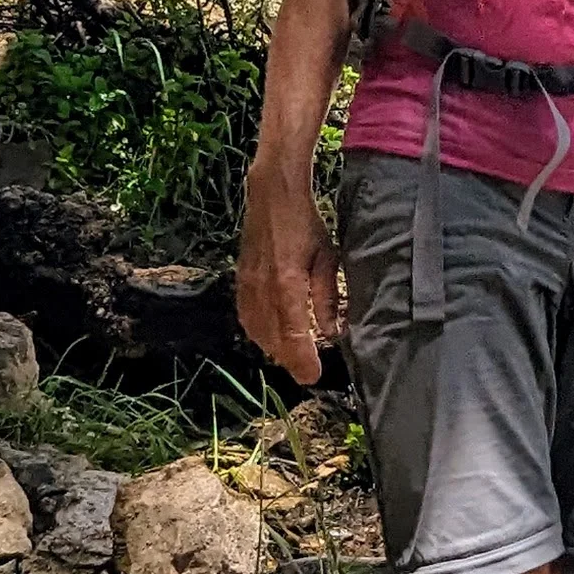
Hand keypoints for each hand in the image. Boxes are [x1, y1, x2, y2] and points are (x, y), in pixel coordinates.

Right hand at [235, 173, 341, 384]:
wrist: (271, 197)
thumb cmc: (306, 225)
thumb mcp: (327, 259)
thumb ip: (328, 298)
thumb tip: (333, 333)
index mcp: (287, 282)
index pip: (293, 333)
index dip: (302, 359)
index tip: (313, 377)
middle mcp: (262, 288)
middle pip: (272, 339)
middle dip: (290, 360)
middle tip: (308, 372)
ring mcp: (247, 285)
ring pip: (257, 331)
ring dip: (274, 349)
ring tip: (293, 358)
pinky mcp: (240, 281)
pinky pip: (247, 318)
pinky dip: (259, 334)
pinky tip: (271, 339)